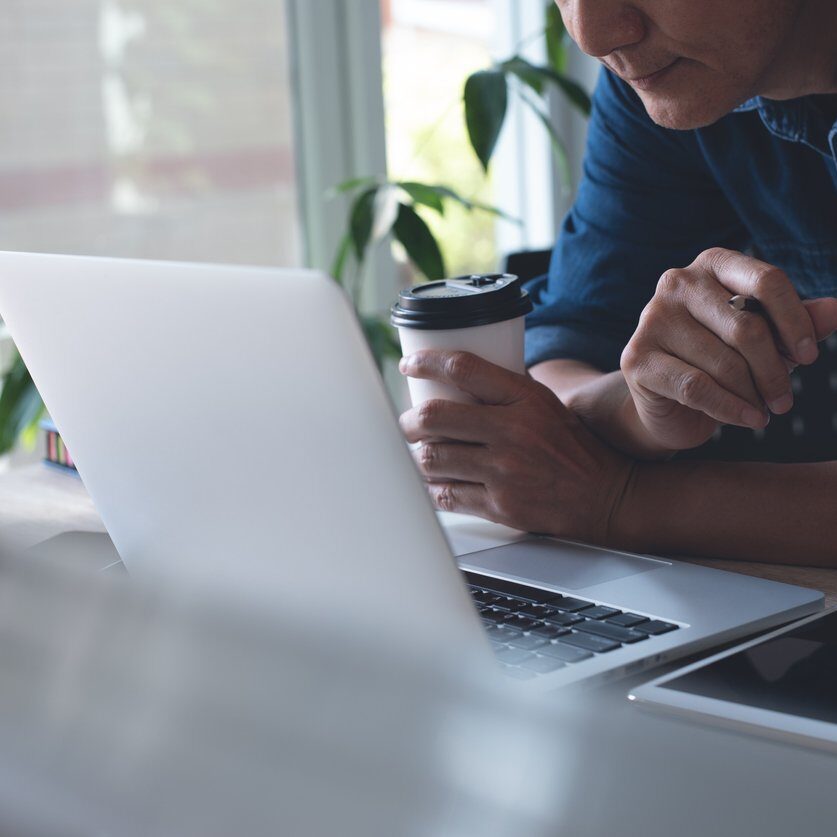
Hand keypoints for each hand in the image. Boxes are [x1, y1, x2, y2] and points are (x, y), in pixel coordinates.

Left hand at [399, 350, 634, 543]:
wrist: (606, 494)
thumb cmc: (572, 446)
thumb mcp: (545, 404)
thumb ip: (504, 391)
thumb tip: (454, 378)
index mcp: (525, 398)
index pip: (463, 367)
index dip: (426, 361)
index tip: (409, 364)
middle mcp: (512, 432)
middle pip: (434, 416)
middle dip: (408, 420)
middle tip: (406, 422)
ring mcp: (504, 471)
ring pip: (432, 458)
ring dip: (415, 455)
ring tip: (417, 452)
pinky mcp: (499, 505)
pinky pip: (445, 494)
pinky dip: (431, 487)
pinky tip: (431, 481)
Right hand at [620, 248, 836, 450]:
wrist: (667, 401)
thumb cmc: (720, 360)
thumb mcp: (765, 339)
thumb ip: (797, 323)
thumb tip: (836, 311)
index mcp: (712, 264)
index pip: (766, 281)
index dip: (795, 321)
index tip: (809, 357)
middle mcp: (676, 283)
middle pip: (746, 326)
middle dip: (774, 370)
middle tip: (785, 399)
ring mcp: (651, 319)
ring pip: (723, 363)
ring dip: (752, 395)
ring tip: (762, 409)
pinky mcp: (636, 357)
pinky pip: (697, 387)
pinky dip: (731, 409)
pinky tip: (748, 419)